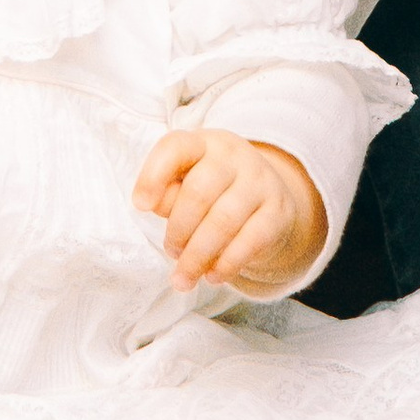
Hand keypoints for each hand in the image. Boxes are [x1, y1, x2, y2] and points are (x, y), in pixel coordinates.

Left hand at [133, 127, 324, 295]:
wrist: (269, 197)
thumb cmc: (214, 191)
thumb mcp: (188, 182)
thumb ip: (169, 192)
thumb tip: (151, 205)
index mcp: (203, 143)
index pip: (175, 147)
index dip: (153, 176)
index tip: (140, 205)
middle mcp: (234, 155)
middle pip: (198, 193)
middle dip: (178, 231)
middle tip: (171, 252)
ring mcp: (260, 181)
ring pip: (223, 222)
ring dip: (197, 256)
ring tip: (184, 276)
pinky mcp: (279, 211)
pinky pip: (250, 241)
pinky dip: (227, 264)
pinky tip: (213, 276)